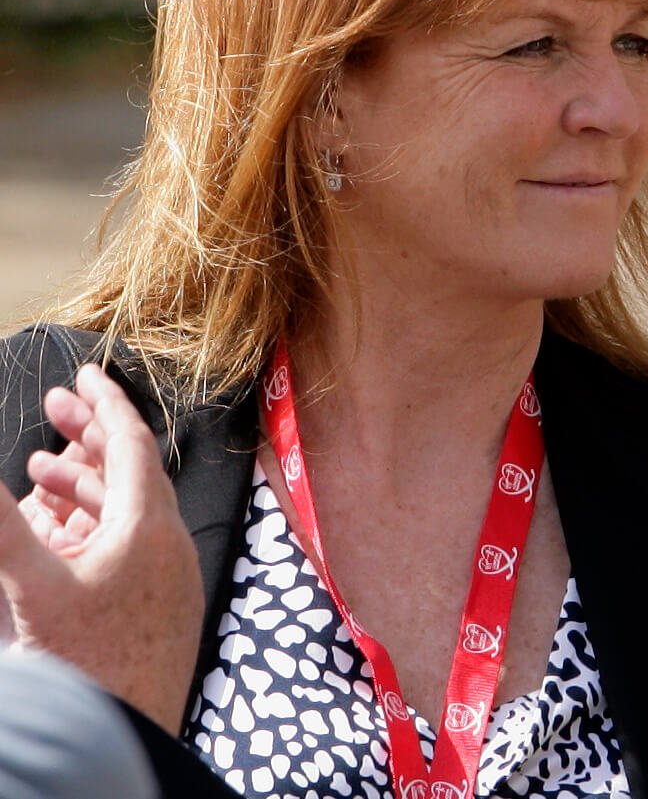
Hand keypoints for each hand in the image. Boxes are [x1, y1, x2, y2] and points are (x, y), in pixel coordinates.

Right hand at [0, 363, 202, 733]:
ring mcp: (169, 576)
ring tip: (39, 471)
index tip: (86, 371)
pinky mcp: (161, 606)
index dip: (107, 402)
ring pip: (130, 510)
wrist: (121, 739)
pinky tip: (62, 532)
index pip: (133, 444)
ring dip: (86, 484)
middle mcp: (170, 544)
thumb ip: (3, 524)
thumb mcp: (32, 587)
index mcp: (151, 527)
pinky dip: (96, 527)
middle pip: (133, 470)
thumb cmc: (85, 667)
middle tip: (53, 407)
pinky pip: (131, 546)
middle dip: (90, 436)